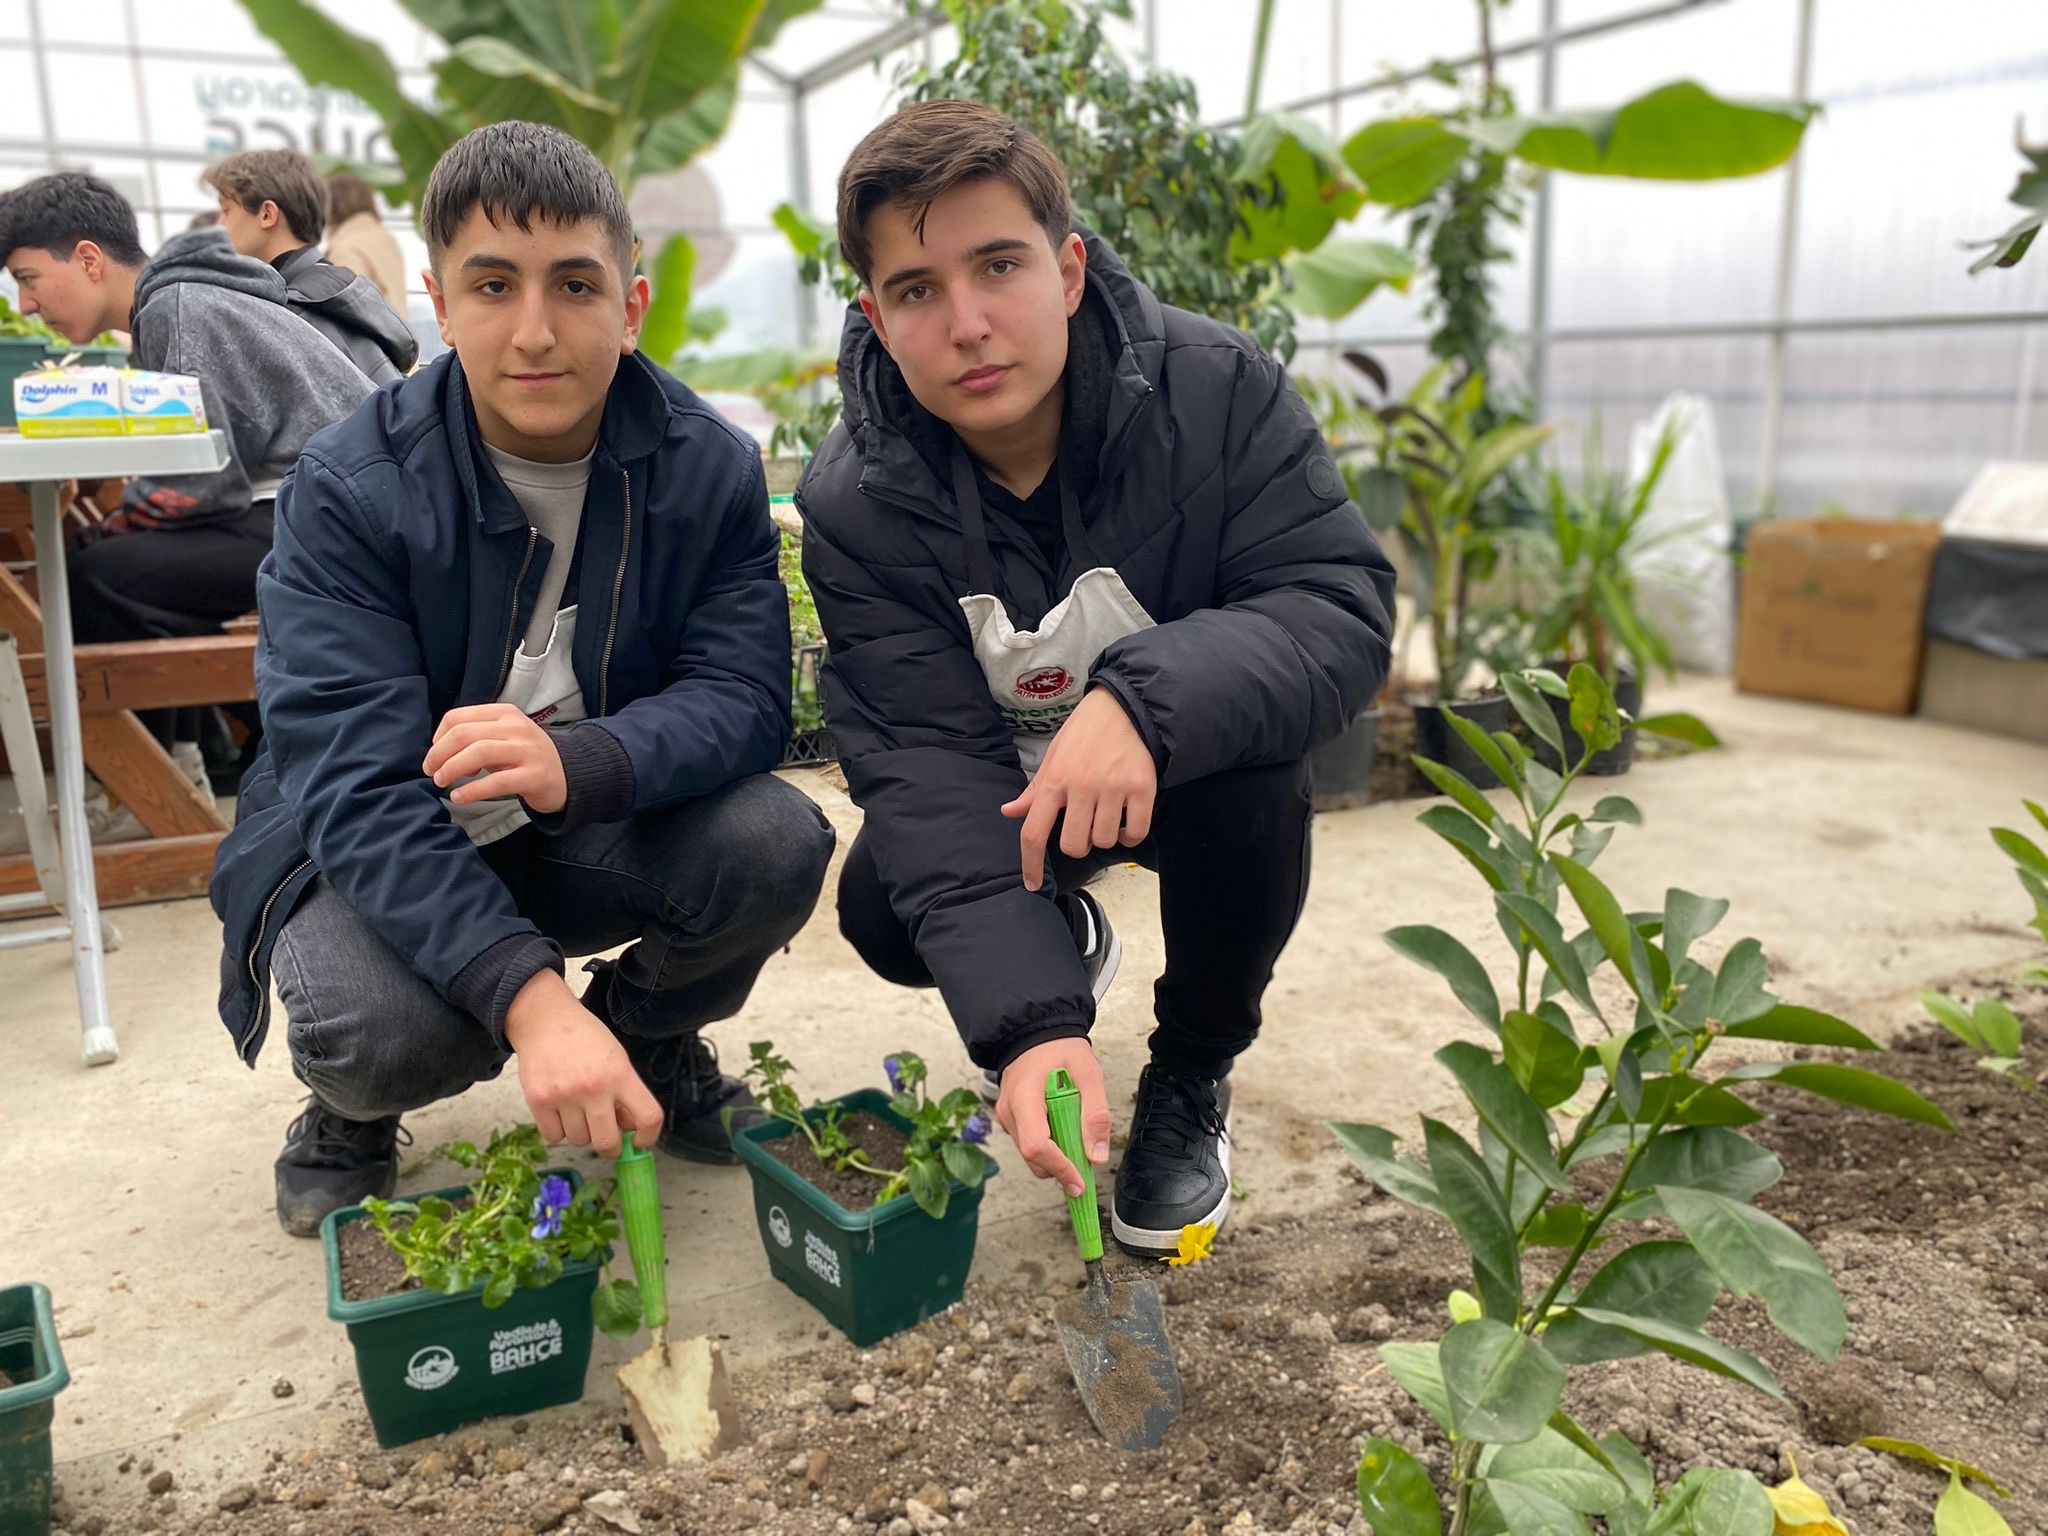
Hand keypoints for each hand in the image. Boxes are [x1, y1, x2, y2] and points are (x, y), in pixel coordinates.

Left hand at [424, 703, 566, 812]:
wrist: (568, 774)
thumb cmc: (526, 756)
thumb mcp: (503, 737)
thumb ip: (476, 737)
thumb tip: (440, 753)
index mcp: (504, 713)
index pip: (458, 717)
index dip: (438, 737)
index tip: (434, 755)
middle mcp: (516, 728)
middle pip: (464, 733)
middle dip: (439, 754)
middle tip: (431, 771)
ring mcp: (527, 751)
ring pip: (479, 752)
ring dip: (452, 768)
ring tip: (441, 782)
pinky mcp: (534, 776)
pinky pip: (496, 782)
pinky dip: (472, 790)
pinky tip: (459, 797)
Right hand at [503, 971, 662, 1158]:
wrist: (545, 1020)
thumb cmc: (585, 1039)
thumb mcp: (616, 1058)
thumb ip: (625, 1093)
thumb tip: (628, 1129)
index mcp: (620, 1073)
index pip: (648, 1116)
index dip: (649, 1136)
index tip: (640, 1141)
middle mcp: (594, 1087)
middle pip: (607, 1142)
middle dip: (610, 1147)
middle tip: (607, 1139)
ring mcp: (564, 1095)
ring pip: (579, 1141)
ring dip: (581, 1133)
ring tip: (578, 1110)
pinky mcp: (538, 1101)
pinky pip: (553, 1137)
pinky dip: (558, 1130)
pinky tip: (560, 1111)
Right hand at [992, 1037, 1111, 1198]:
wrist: (1034, 1032)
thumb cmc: (1059, 1048)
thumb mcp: (1087, 1072)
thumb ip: (1095, 1112)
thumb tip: (1096, 1155)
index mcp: (1025, 1097)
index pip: (1036, 1145)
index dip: (1059, 1168)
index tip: (1079, 1181)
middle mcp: (1009, 1111)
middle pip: (1032, 1157)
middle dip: (1060, 1166)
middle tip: (1085, 1158)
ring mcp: (1007, 1116)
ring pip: (1031, 1154)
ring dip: (1056, 1155)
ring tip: (1075, 1133)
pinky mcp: (1011, 1119)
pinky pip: (1030, 1142)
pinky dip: (1049, 1144)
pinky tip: (1062, 1126)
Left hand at [1001, 687, 1154, 891]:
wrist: (1125, 707)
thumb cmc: (1085, 733)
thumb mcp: (1054, 756)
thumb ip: (1035, 790)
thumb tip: (1009, 811)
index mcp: (1054, 780)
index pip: (1033, 831)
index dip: (1030, 864)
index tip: (1032, 884)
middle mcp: (1081, 786)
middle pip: (1072, 845)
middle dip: (1077, 844)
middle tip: (1083, 826)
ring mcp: (1113, 788)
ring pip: (1103, 841)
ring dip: (1104, 838)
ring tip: (1106, 818)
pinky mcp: (1142, 789)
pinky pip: (1135, 832)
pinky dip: (1130, 836)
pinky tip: (1125, 823)